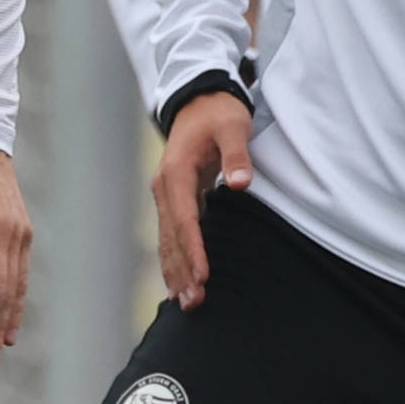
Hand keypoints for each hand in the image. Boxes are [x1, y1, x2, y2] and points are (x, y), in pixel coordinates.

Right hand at [151, 88, 253, 309]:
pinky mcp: (173, 200)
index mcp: (176, 172)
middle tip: (195, 302)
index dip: (193, 248)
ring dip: (175, 272)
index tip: (203, 275)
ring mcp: (165, 195)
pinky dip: (174, 260)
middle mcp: (164, 188)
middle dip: (182, 271)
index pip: (185, 218)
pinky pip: (170, 236)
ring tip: (186, 303)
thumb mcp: (233, 126)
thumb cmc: (218, 114)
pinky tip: (178, 283)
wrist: (198, 100)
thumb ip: (237, 155)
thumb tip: (239, 184)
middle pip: (171, 237)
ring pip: (167, 241)